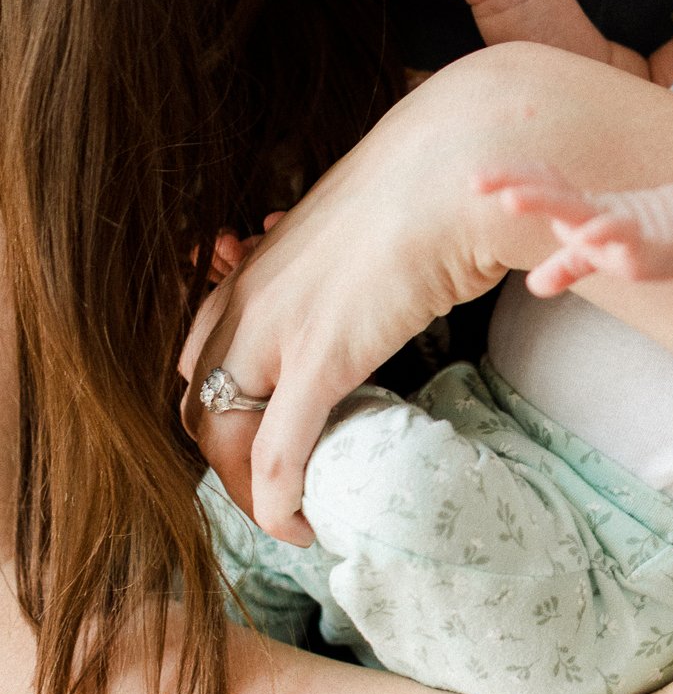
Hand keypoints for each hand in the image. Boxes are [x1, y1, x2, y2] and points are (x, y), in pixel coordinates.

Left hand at [178, 53, 523, 544]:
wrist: (454, 168)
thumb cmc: (424, 185)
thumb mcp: (359, 220)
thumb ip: (342, 257)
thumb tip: (373, 275)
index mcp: (254, 267)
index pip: (198, 354)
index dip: (220, 407)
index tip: (260, 439)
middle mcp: (246, 299)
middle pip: (198, 406)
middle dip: (228, 463)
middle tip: (278, 492)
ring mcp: (276, 329)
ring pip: (224, 439)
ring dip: (249, 493)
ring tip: (292, 519)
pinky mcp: (320, 357)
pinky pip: (276, 452)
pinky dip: (278, 502)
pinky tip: (302, 526)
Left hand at [477, 165, 672, 294]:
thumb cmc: (646, 234)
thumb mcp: (599, 256)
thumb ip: (567, 266)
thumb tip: (534, 286)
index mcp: (581, 209)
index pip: (540, 187)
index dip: (509, 180)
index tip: (474, 179)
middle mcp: (593, 209)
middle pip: (547, 190)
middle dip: (513, 183)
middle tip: (475, 180)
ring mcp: (616, 220)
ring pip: (575, 207)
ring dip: (543, 201)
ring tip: (510, 199)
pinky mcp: (641, 240)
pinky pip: (618, 234)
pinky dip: (600, 233)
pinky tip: (582, 236)